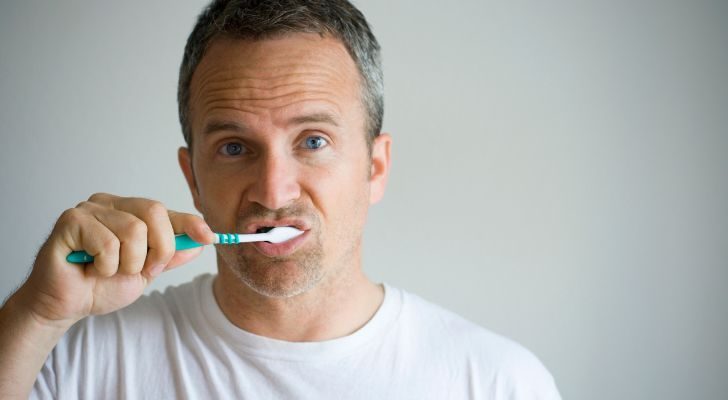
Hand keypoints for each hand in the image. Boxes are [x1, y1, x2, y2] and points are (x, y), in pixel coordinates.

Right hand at [16, 193, 214, 327]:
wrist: (66, 305)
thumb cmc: (100, 285)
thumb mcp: (145, 272)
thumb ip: (169, 256)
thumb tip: (200, 242)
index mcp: (130, 212)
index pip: (167, 212)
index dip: (190, 224)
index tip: (210, 237)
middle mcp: (111, 204)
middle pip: (155, 212)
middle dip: (159, 249)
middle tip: (144, 271)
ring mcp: (90, 209)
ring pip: (133, 230)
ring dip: (128, 263)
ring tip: (110, 271)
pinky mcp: (71, 221)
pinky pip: (107, 242)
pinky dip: (106, 265)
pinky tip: (91, 268)